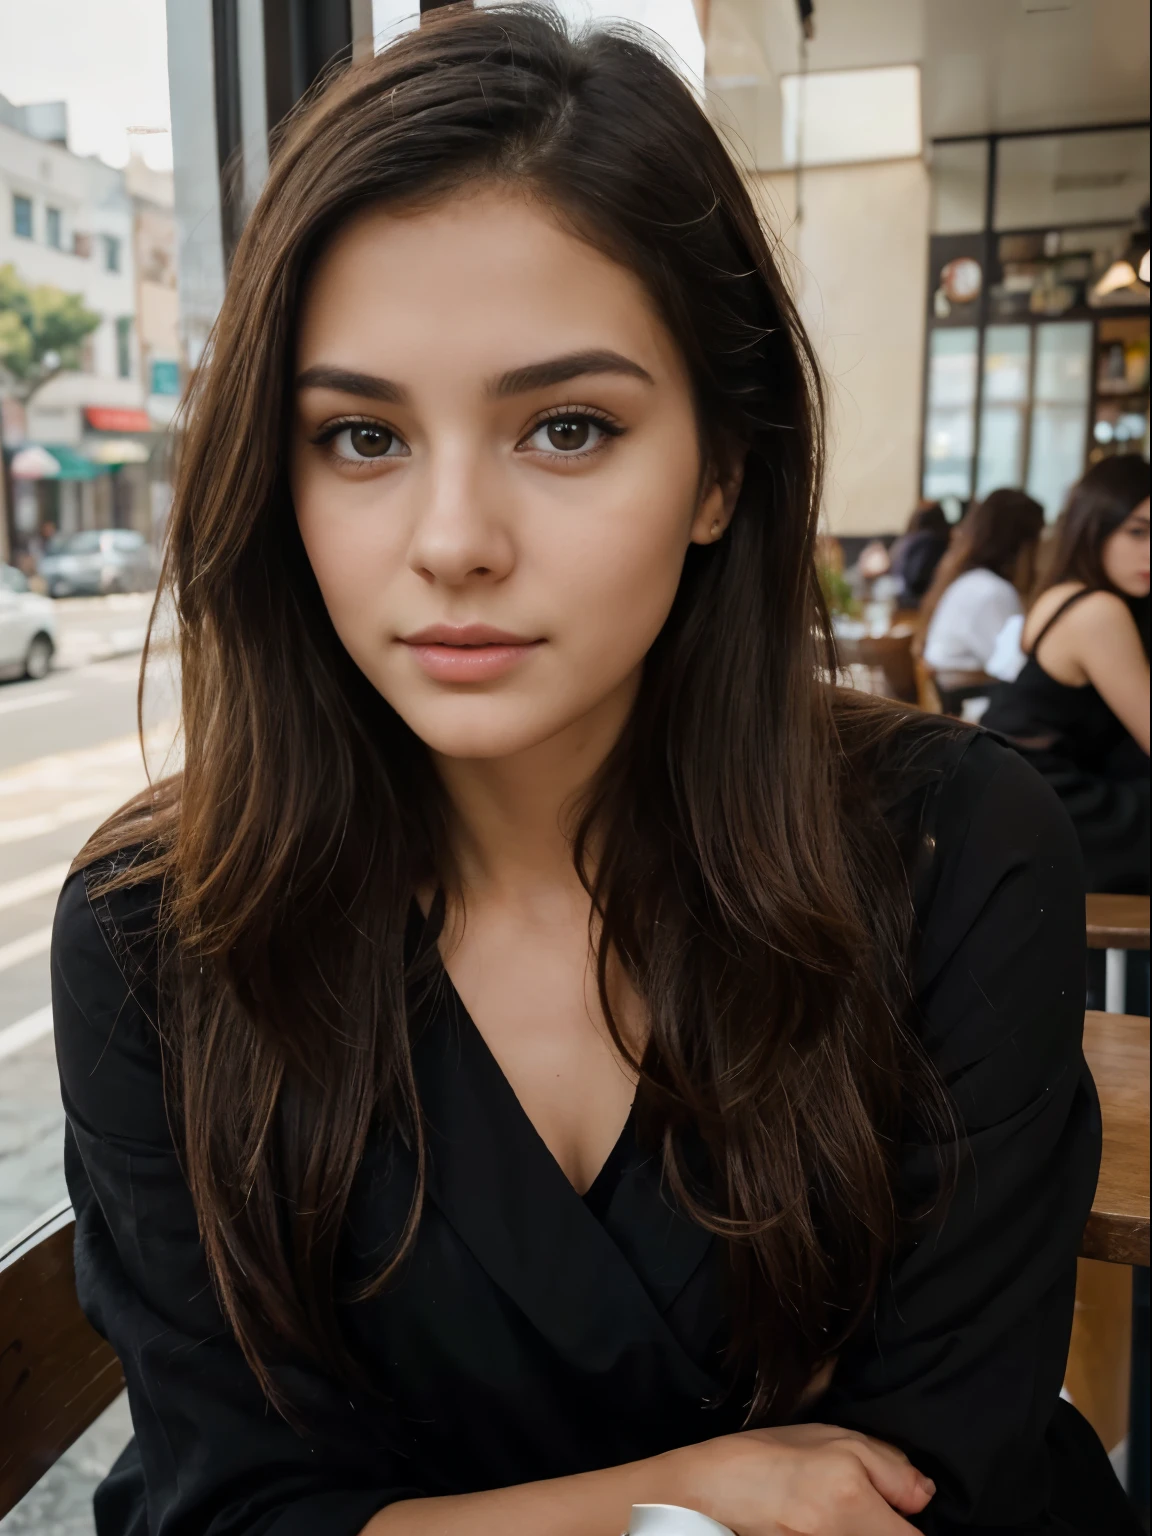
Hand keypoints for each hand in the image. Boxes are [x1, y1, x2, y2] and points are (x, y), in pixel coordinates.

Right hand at [669, 1421, 934, 1535]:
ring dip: (870, 1529)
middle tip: (877, 1510)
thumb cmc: (773, 1456)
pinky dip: (848, 1535)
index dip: (915, 1522)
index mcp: (853, 1498)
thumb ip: (889, 1465)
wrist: (715, 1489)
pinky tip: (829, 1523)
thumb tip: (925, 1496)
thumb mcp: (835, 1438)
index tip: (904, 1512)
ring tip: (844, 1514)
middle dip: (893, 1527)